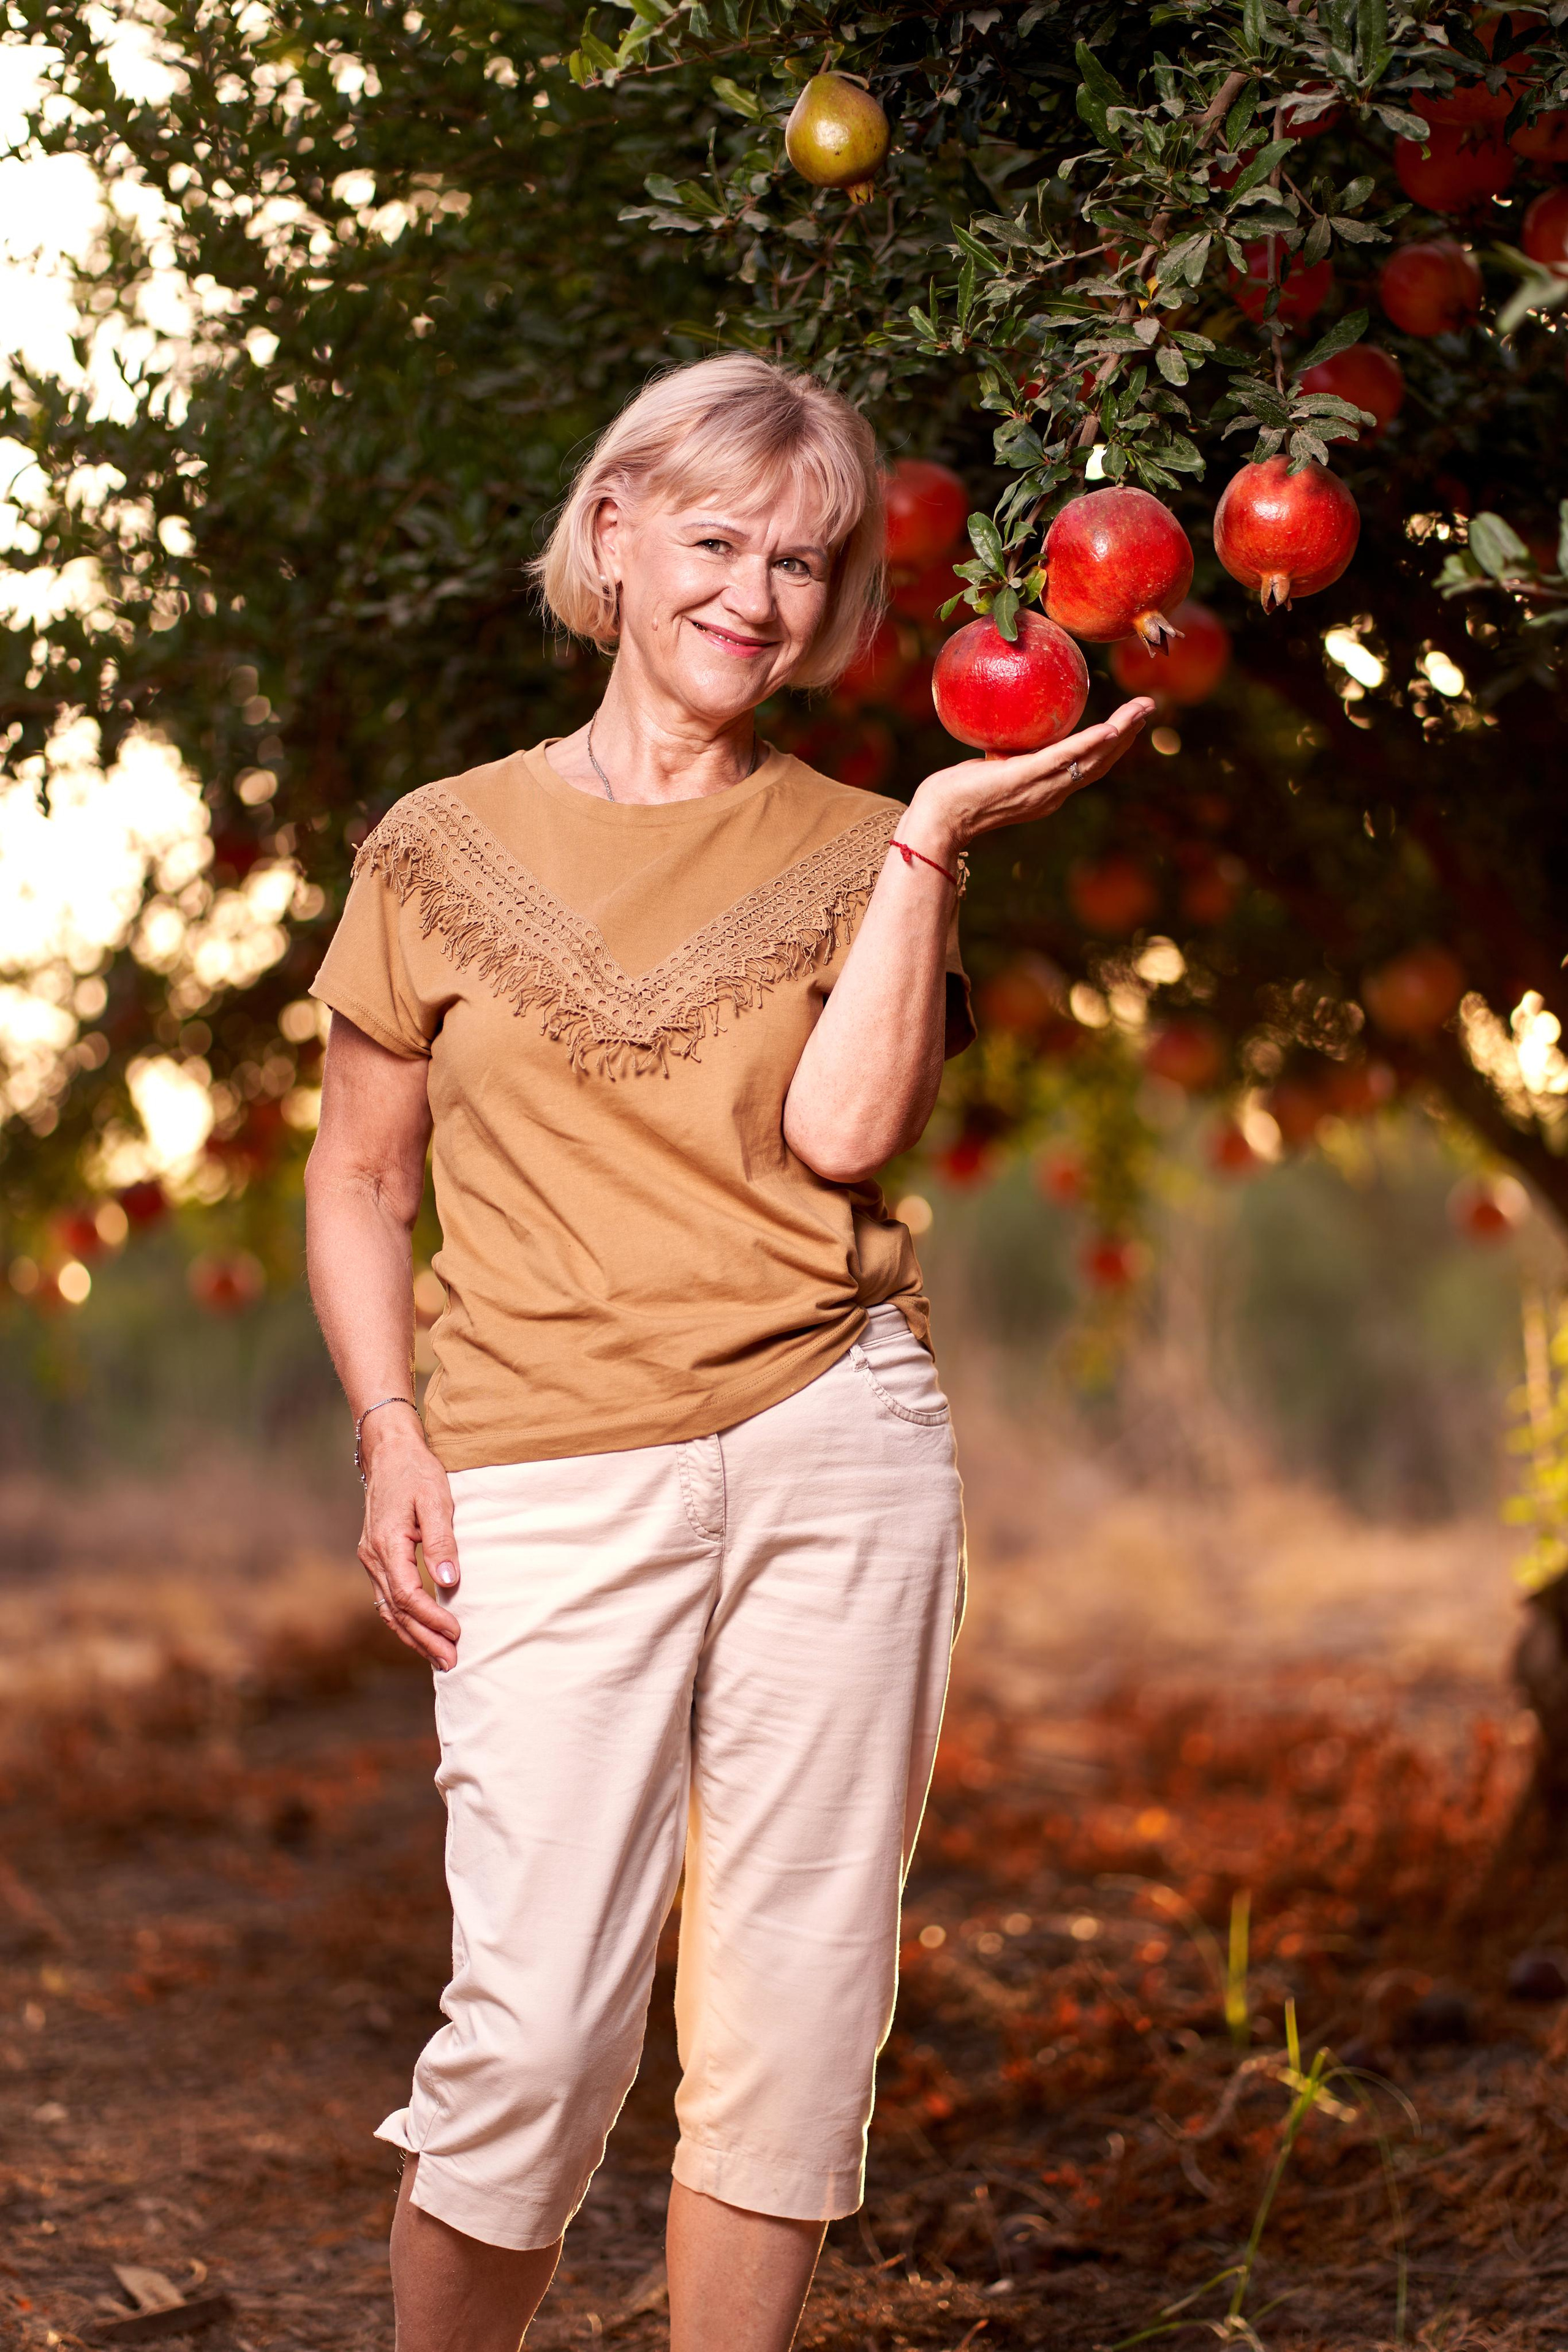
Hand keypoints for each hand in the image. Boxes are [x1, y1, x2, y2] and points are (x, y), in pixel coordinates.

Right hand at [357, 1407, 461, 1670]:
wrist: (389, 1454)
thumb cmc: (417, 1473)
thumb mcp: (435, 1500)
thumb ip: (442, 1540)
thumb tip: (449, 1580)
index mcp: (387, 1544)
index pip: (408, 1595)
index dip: (433, 1618)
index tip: (457, 1632)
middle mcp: (373, 1557)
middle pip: (397, 1611)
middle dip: (424, 1639)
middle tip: (451, 1663)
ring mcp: (371, 1560)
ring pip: (389, 1610)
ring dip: (413, 1636)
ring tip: (438, 1658)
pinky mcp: (376, 1559)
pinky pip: (387, 1599)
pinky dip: (403, 1620)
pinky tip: (419, 1634)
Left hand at [901, 696, 1155, 859]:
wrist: (938, 819)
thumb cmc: (956, 794)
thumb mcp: (991, 769)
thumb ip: (1007, 755)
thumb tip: (1007, 730)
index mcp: (1047, 791)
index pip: (1088, 766)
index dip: (1113, 745)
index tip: (1129, 723)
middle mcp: (1052, 793)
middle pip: (1101, 762)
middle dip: (1128, 734)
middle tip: (1149, 707)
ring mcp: (1041, 788)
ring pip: (1091, 759)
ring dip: (1121, 734)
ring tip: (1141, 711)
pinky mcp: (1025, 779)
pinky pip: (1063, 759)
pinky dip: (1089, 744)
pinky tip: (1109, 730)